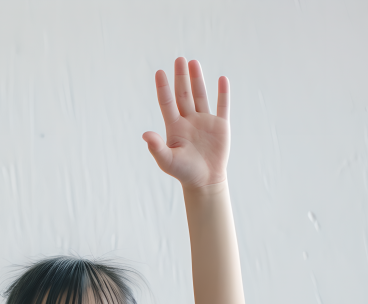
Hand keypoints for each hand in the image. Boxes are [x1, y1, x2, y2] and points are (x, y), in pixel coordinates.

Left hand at [143, 58, 228, 188]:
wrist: (204, 181)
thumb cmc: (183, 172)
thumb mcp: (167, 161)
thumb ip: (157, 148)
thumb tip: (145, 135)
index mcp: (174, 127)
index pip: (167, 103)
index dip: (163, 88)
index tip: (159, 72)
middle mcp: (188, 120)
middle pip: (183, 94)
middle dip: (181, 77)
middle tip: (179, 59)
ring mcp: (204, 121)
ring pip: (200, 96)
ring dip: (197, 79)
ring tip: (193, 62)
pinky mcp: (220, 126)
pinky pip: (222, 106)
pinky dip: (222, 93)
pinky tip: (222, 79)